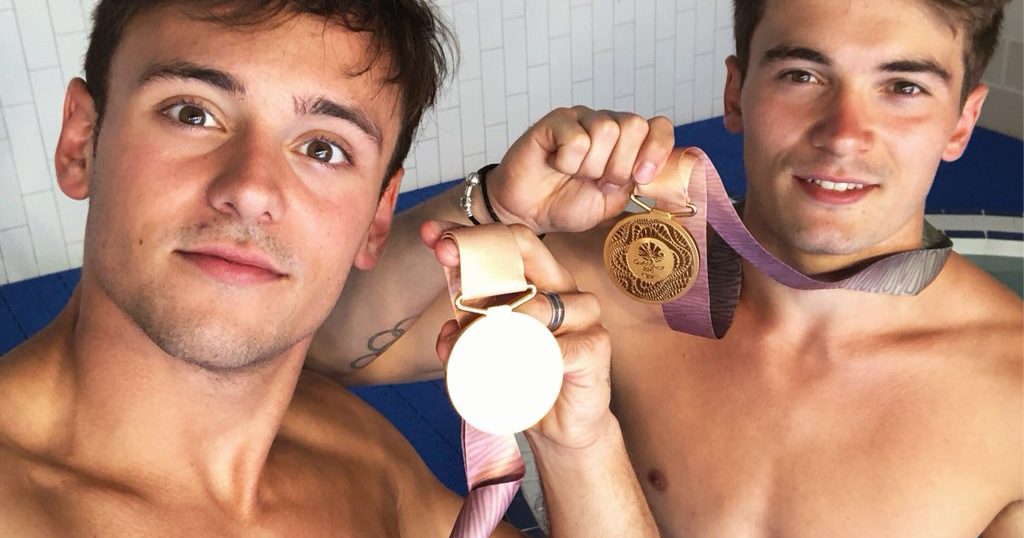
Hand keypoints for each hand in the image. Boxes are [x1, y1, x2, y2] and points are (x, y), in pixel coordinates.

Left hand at [429, 222, 613, 448]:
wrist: (561, 427)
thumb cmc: (526, 381)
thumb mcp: (486, 354)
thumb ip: (463, 338)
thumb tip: (446, 332)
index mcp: (539, 281)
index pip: (509, 242)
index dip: (470, 236)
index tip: (432, 236)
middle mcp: (563, 288)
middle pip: (525, 250)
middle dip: (477, 250)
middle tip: (445, 254)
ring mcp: (583, 315)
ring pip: (537, 304)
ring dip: (497, 322)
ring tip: (473, 345)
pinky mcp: (595, 347)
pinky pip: (560, 347)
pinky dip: (535, 355)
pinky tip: (518, 364)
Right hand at [486, 106, 674, 233]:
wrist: (527, 212)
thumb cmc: (566, 204)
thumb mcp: (611, 202)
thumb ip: (633, 182)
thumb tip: (649, 168)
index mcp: (626, 142)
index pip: (658, 126)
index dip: (657, 149)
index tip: (642, 178)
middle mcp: (607, 124)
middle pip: (635, 126)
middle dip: (619, 165)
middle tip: (597, 181)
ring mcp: (581, 119)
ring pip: (607, 131)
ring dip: (590, 166)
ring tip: (573, 174)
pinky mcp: (556, 121)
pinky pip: (577, 138)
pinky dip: (567, 162)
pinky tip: (556, 164)